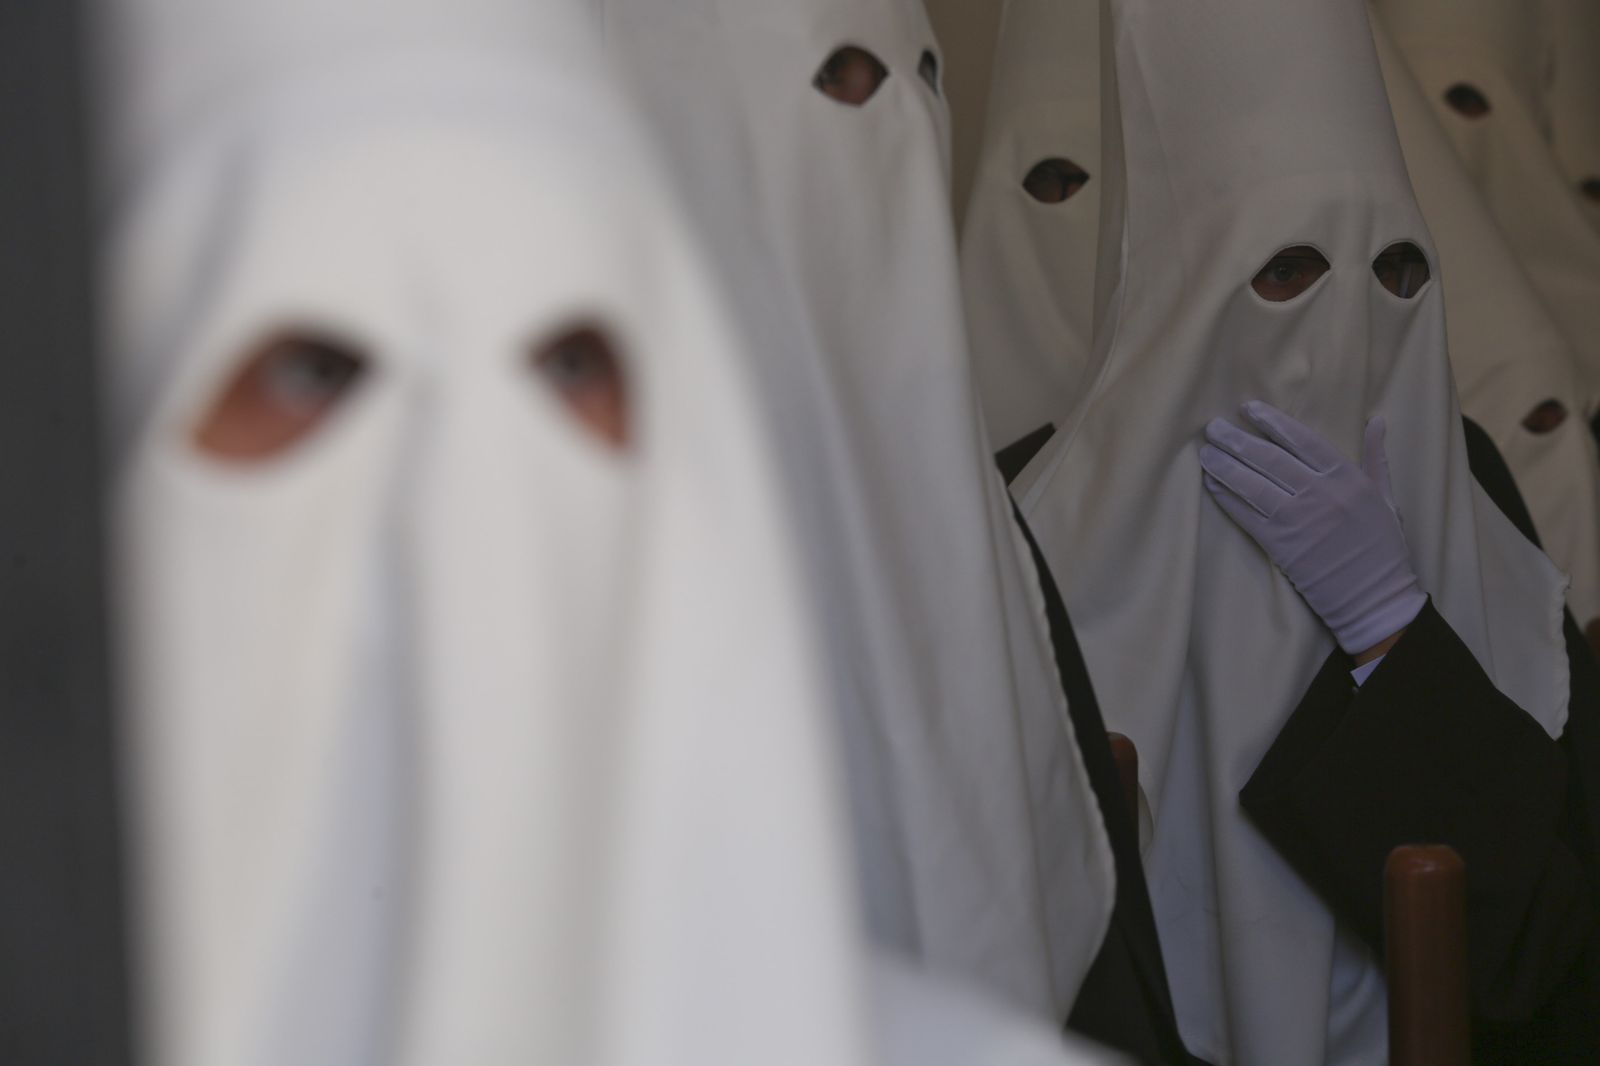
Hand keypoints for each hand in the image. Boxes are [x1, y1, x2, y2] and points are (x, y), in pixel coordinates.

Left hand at [1199, 401, 1425, 655]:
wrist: (1375, 598)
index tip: (1248, 408)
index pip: (1302, 439)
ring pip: (1252, 485)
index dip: (1272, 421)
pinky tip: (1212, 485)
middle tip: (1213, 427)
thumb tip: (1376, 419)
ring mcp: (1298, 520)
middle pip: (1269, 458)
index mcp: (1347, 477)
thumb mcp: (1386, 497)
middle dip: (1237, 440)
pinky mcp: (1281, 546)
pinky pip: (1246, 516)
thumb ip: (1377, 457)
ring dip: (1224, 466)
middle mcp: (1320, 494)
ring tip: (1205, 453)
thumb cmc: (1383, 547)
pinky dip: (1226, 499)